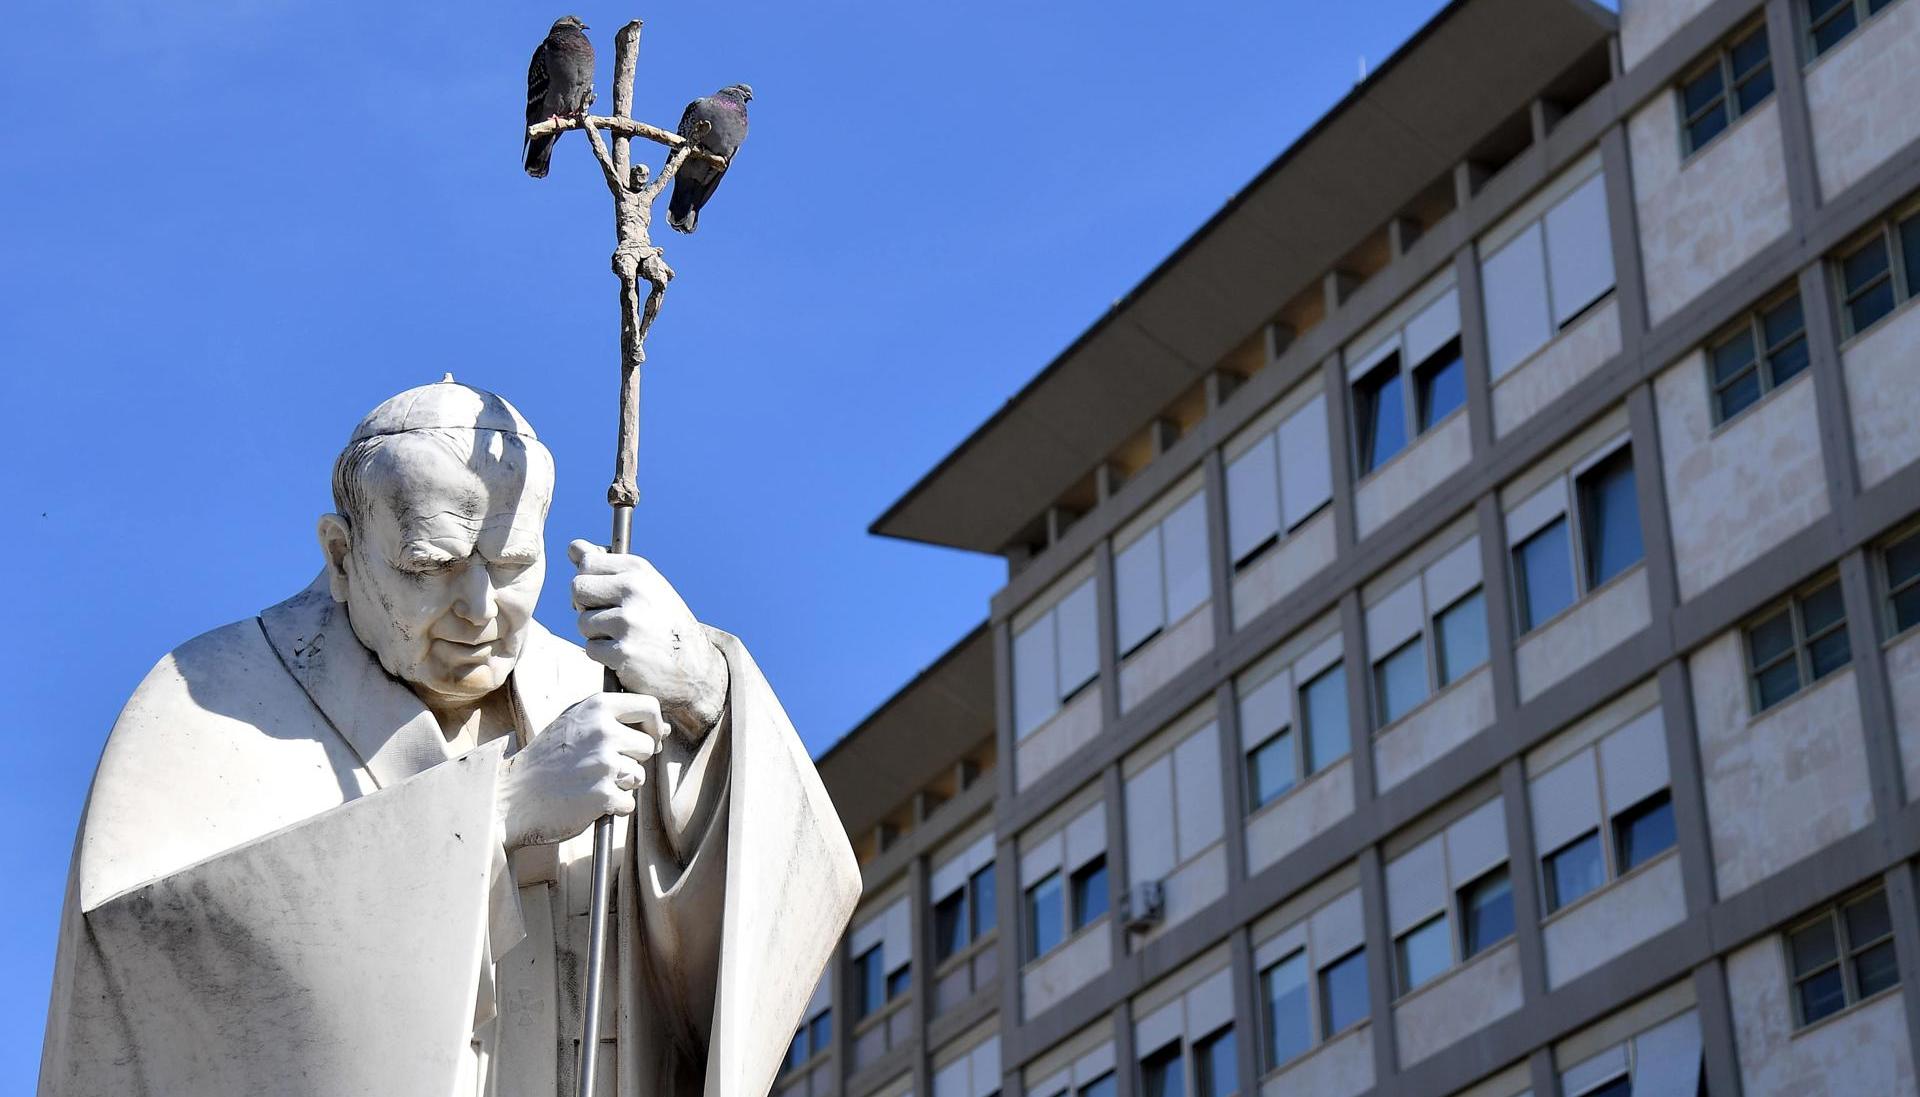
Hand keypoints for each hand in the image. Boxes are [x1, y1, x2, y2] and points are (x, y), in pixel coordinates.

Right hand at [496, 691, 665, 849]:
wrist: (512, 797)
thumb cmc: (546, 759)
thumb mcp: (574, 724)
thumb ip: (615, 719)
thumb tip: (663, 729)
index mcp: (597, 707)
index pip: (650, 707)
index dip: (653, 726)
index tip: (644, 740)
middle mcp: (603, 731)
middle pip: (648, 746)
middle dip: (631, 760)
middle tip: (599, 767)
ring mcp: (605, 764)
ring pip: (639, 776)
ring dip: (620, 785)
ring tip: (588, 783)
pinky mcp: (604, 795)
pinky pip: (628, 802)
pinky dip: (612, 807)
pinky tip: (586, 802)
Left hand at [569, 539, 728, 738]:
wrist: (694, 665)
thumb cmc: (662, 621)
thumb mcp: (644, 585)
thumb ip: (607, 565)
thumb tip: (574, 546)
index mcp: (639, 570)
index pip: (587, 562)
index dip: (588, 580)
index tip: (601, 593)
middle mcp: (634, 591)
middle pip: (578, 589)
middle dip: (585, 606)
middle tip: (607, 617)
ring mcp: (628, 621)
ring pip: (582, 622)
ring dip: (596, 634)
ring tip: (622, 637)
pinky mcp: (623, 651)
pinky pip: (591, 649)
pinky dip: (603, 655)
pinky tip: (625, 654)